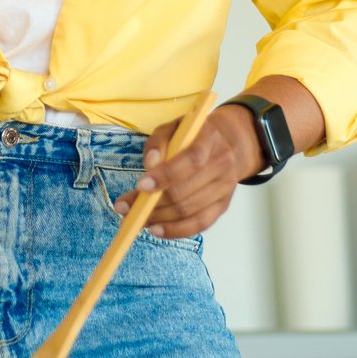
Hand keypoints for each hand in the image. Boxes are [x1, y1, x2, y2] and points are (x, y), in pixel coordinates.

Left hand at [112, 104, 263, 239]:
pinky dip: (176, 230)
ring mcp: (225, 188)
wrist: (231, 144)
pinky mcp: (223, 205)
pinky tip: (156, 229)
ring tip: (135, 220)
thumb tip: (150, 164)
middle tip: (125, 208)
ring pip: (189, 211)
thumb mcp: (175, 127)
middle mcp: (221, 165)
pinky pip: (200, 224)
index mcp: (209, 139)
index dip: (165, 175)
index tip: (141, 186)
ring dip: (158, 218)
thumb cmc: (195, 135)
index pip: (190, 160)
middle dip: (152, 204)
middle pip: (186, 192)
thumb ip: (159, 141)